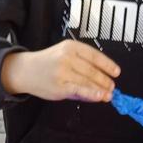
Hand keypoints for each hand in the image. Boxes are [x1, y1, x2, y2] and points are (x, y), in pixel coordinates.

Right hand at [1, 41, 119, 102]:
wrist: (26, 70)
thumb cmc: (47, 63)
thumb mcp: (64, 54)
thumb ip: (81, 63)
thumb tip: (101, 77)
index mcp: (71, 46)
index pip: (94, 55)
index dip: (107, 65)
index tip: (116, 72)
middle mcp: (67, 57)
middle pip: (92, 70)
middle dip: (105, 80)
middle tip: (112, 87)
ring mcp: (63, 72)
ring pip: (88, 81)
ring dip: (101, 88)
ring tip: (109, 94)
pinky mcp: (60, 86)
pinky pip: (80, 90)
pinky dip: (92, 93)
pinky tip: (99, 96)